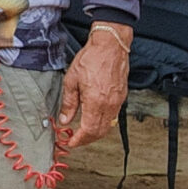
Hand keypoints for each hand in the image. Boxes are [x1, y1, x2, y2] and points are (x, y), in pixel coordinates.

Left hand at [57, 24, 131, 148]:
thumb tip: (65, 119)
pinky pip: (113, 116)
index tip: (71, 142)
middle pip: (100, 132)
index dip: (79, 140)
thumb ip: (69, 103)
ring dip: (95, 132)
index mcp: (96, 102)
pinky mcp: (122, 96)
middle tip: (75, 139)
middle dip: (86, 139)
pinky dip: (103, 122)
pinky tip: (93, 118)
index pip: (89, 130)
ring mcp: (118, 101)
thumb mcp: (72, 80)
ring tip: (82, 131)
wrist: (110, 45)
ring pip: (108, 125)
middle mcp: (109, 104)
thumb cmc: (91, 58)